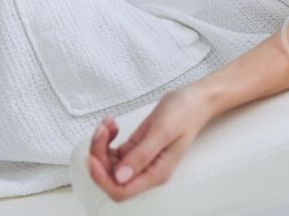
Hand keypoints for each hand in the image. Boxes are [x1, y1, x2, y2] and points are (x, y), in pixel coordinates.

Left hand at [87, 88, 212, 202]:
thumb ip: (141, 156)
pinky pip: (112, 150)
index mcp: (155, 173)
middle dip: (100, 155)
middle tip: (102, 130)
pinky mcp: (135, 148)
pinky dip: (107, 138)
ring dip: (101, 144)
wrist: (194, 99)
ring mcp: (139, 160)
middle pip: (110, 177)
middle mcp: (145, 171)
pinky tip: (112, 123)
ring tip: (108, 123)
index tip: (93, 157)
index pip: (121, 190)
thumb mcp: (162, 132)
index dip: (102, 179)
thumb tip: (119, 177)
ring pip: (108, 163)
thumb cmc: (185, 113)